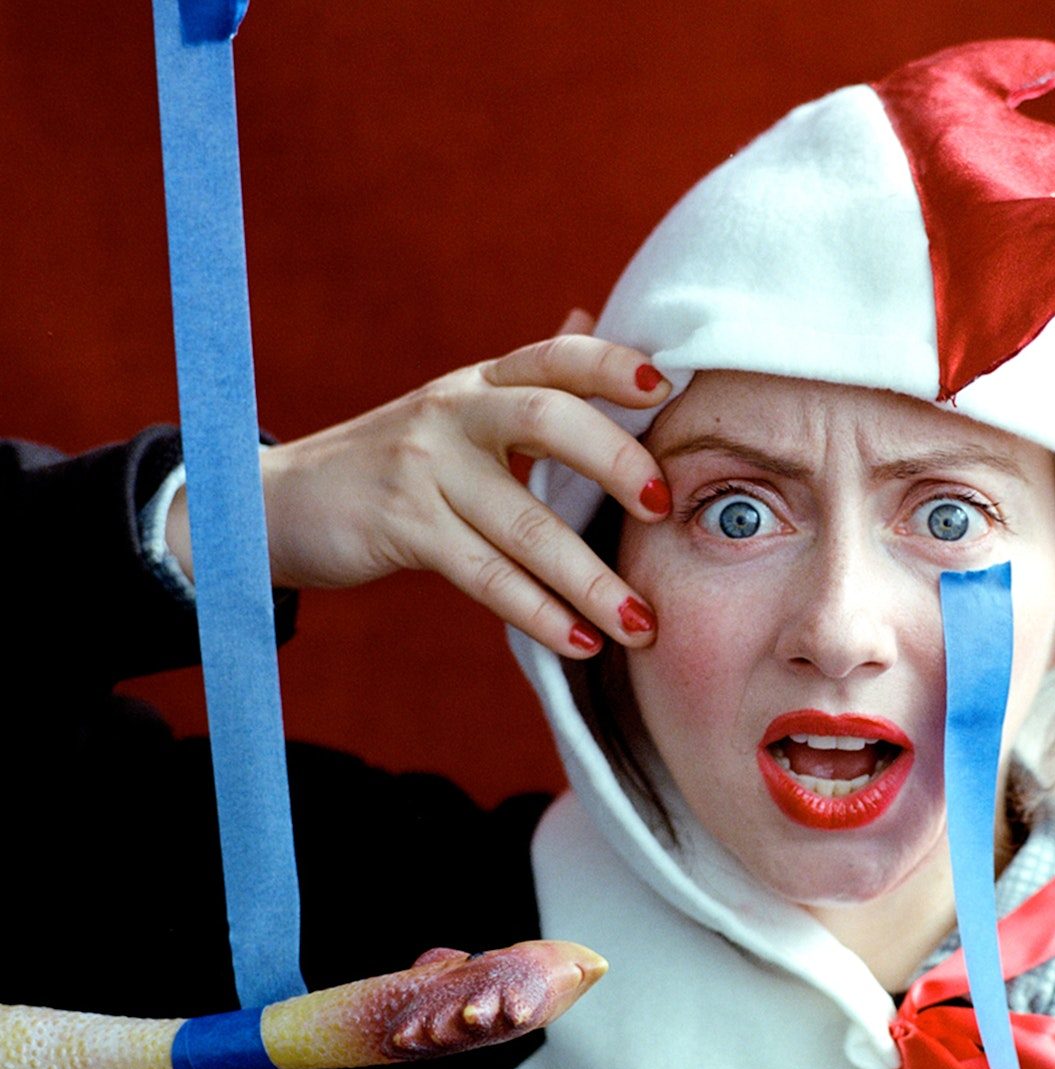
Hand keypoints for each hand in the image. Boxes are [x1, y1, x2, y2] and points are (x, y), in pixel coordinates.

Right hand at [167, 309, 672, 656]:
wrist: (278, 504)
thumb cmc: (397, 465)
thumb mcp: (460, 415)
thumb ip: (533, 385)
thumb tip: (599, 329)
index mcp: (482, 383)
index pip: (555, 356)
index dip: (610, 362)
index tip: (663, 386)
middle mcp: (455, 411)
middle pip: (547, 418)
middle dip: (614, 460)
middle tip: (663, 507)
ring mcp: (425, 468)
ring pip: (524, 523)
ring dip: (591, 579)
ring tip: (642, 621)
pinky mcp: (401, 526)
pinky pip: (485, 575)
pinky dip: (538, 612)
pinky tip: (580, 641)